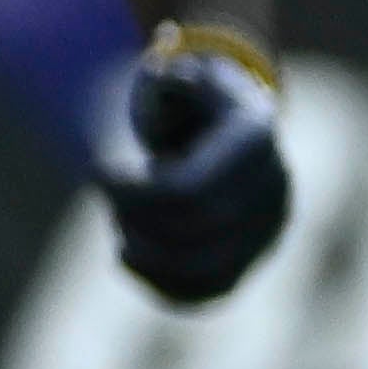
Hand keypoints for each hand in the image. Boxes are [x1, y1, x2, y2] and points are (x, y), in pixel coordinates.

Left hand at [97, 25, 292, 305]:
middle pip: (195, 230)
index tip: (94, 172)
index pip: (190, 189)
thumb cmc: (196, 103)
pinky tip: (128, 257)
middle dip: (138, 219)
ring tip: (120, 232)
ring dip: (149, 257)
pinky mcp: (250, 263)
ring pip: (206, 270)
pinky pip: (207, 292)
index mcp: (254, 143)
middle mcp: (273, 191)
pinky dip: (161, 283)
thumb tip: (166, 77)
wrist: (233, 137)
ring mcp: (266, 233)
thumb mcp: (187, 79)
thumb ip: (174, 78)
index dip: (133, 191)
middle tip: (109, 202)